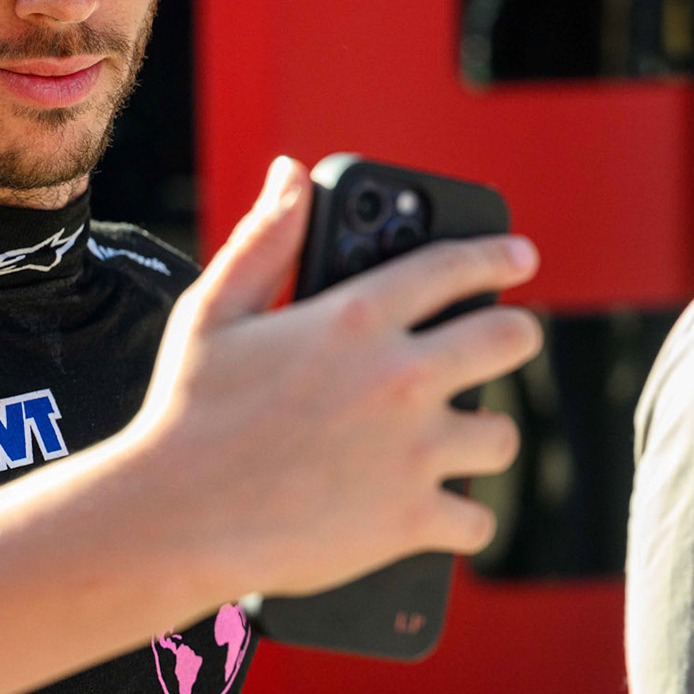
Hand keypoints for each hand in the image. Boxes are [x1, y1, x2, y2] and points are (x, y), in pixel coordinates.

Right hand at [131, 156, 541, 600]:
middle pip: (510, 340)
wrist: (175, 516)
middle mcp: (398, 377)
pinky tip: (429, 510)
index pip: (453, 268)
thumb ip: (264, 240)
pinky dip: (456, 518)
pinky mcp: (413, 517)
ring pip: (500, 434)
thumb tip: (291, 174)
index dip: (495, 256)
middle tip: (500, 344)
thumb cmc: (186, 412)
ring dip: (478, 435)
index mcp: (352, 318)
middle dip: (512, 336)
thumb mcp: (213, 311)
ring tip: (448, 438)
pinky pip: (476, 518)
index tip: (518, 256)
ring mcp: (413, 450)